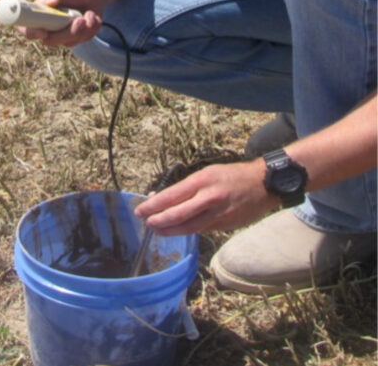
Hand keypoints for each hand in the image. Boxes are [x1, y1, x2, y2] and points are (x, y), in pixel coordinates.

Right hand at [18, 0, 105, 46]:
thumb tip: (49, 2)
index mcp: (39, 11)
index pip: (25, 26)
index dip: (29, 32)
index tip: (43, 31)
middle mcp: (47, 24)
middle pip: (49, 40)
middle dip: (66, 33)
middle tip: (80, 20)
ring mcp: (61, 33)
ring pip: (68, 42)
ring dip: (83, 29)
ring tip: (90, 13)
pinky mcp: (76, 37)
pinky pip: (83, 40)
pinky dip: (92, 29)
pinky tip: (92, 16)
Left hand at [133, 160, 278, 235]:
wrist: (264, 183)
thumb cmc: (231, 176)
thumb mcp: (207, 173)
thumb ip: (186, 187)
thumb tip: (161, 198)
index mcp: (202, 181)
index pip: (171, 196)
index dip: (152, 206)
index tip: (140, 210)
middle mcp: (209, 198)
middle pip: (177, 215)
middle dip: (157, 221)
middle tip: (145, 223)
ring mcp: (218, 214)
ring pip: (188, 227)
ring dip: (169, 231)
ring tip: (156, 230)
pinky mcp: (226, 225)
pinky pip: (202, 229)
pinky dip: (187, 230)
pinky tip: (177, 230)